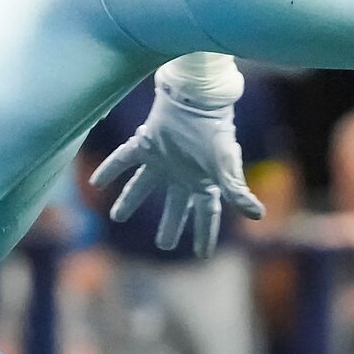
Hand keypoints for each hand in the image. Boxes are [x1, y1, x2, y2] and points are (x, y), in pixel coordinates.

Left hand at [90, 76, 265, 256]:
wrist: (199, 99)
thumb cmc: (216, 133)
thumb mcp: (228, 165)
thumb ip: (237, 191)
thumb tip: (258, 215)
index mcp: (203, 183)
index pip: (205, 215)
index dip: (204, 235)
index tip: (202, 254)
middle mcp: (181, 175)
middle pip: (174, 206)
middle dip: (170, 225)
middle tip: (163, 244)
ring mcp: (162, 161)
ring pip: (142, 185)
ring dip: (129, 200)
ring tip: (116, 216)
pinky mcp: (145, 143)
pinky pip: (123, 158)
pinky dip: (108, 169)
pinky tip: (95, 182)